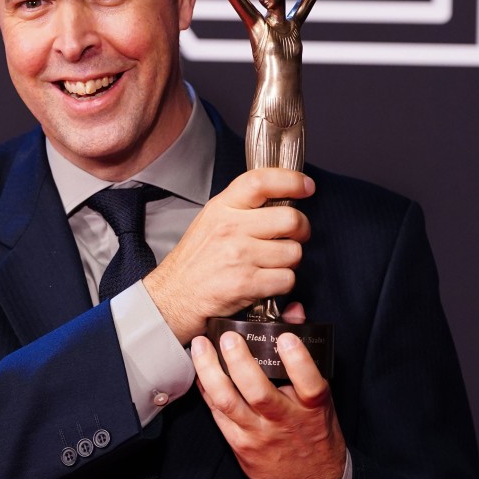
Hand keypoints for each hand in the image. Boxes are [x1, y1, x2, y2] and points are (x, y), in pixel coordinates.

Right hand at [143, 168, 312, 343]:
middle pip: (291, 219)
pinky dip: (282, 284)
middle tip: (292, 237)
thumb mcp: (210, 221)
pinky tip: (266, 282)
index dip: (291, 180)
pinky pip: (287, 279)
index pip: (261, 181)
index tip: (306, 186)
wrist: (173, 297)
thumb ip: (240, 207)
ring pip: (293, 252)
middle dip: (301, 230)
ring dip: (289, 262)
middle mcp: (231, 227)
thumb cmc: (195, 261)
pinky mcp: (246, 284)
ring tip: (271, 264)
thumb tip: (280, 199)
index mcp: (222, 207)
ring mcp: (239, 256)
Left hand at [190, 303, 345, 478]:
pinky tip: (198, 368)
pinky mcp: (238, 442)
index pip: (309, 383)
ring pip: (228, 402)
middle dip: (239, 361)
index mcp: (311, 408)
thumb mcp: (320, 399)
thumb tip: (293, 312)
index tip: (286, 337)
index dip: (298, 360)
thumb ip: (306, 353)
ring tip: (200, 345)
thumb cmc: (314, 433)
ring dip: (210, 371)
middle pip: (258, 392)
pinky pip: (216, 412)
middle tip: (228, 336)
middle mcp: (283, 421)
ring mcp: (257, 433)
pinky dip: (205, 388)